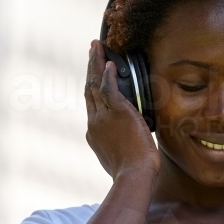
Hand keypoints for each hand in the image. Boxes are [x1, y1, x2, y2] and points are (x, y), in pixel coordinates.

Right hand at [85, 40, 159, 178]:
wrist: (133, 177)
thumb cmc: (131, 174)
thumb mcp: (118, 159)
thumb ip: (118, 147)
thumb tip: (126, 144)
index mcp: (94, 134)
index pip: (91, 105)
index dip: (91, 88)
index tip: (92, 77)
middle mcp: (94, 122)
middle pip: (89, 89)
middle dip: (90, 69)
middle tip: (91, 52)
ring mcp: (103, 117)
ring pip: (96, 85)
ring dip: (96, 64)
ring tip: (96, 47)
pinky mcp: (117, 113)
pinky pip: (109, 88)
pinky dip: (107, 75)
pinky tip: (109, 63)